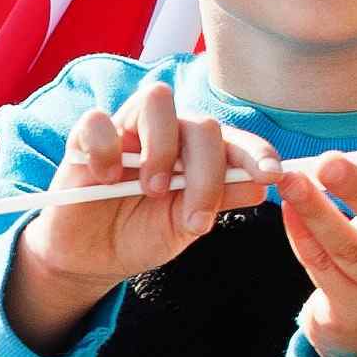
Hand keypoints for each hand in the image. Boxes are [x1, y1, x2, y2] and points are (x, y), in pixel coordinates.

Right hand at [2, 80, 276, 352]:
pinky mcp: (85, 137)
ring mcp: (127, 130)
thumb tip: (261, 185)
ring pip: (157, 100)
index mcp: (197, 154)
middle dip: (207, 171)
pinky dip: (106, 149)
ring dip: (162, 148)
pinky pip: (99, 120)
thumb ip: (218, 203)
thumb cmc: (141, 235)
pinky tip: (106, 179)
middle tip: (194, 217)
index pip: (233, 140)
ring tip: (152, 190)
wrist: (91, 257)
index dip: (256, 152)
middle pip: (201, 123)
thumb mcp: (185, 227)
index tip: (271, 176)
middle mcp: (167, 133)